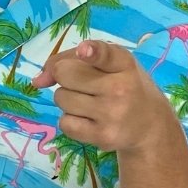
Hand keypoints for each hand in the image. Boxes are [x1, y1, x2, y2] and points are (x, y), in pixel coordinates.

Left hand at [31, 40, 176, 154]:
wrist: (149, 126)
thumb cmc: (123, 86)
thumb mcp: (107, 64)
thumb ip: (69, 60)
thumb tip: (37, 81)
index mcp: (124, 63)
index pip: (106, 55)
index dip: (92, 52)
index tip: (84, 50)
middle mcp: (121, 88)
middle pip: (64, 74)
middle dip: (66, 77)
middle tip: (85, 84)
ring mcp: (112, 114)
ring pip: (61, 98)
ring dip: (68, 99)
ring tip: (91, 102)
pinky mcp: (103, 137)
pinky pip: (64, 123)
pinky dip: (70, 120)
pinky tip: (89, 119)